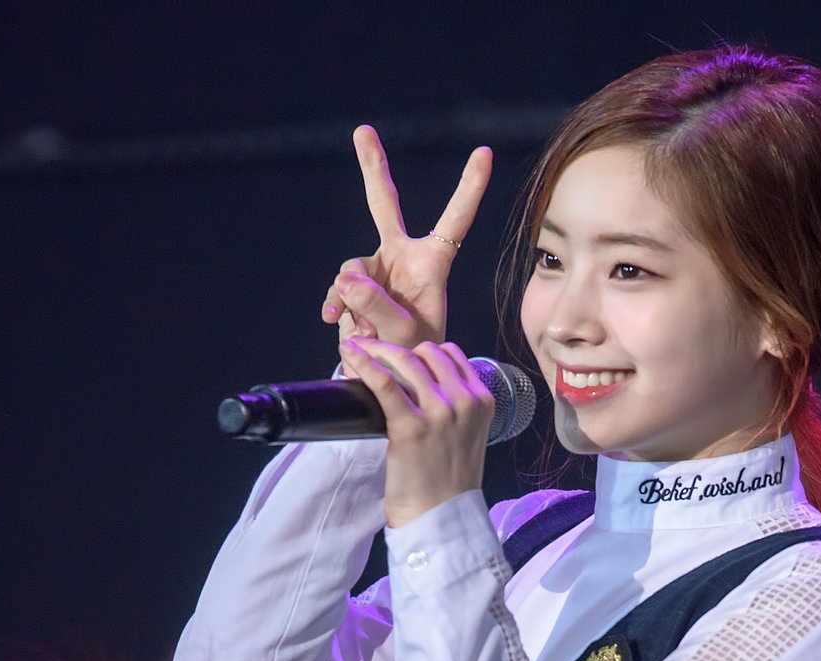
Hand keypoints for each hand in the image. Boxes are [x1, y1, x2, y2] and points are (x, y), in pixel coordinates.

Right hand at [324, 126, 491, 360]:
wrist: (395, 370)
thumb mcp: (404, 333)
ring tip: (369, 332)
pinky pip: (338, 287)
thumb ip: (378, 306)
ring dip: (353, 301)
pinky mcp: (355, 282)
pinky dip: (336, 305)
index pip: (455, 219)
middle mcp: (403, 255)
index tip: (484, 152)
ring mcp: (376, 267)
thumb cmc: (416, 350)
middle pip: (385, 204)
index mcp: (434, 261)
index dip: (469, 187)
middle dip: (372, 167)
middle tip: (362, 131)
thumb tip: (346, 277)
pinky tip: (336, 321)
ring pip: (351, 268)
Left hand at [338, 336, 493, 528]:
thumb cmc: (448, 482)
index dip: (424, 351)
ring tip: (356, 351)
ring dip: (376, 350)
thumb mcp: (467, 436)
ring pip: (405, 360)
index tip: (402, 356)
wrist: (441, 517)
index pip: (451, 354)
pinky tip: (350, 354)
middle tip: (374, 354)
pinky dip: (364, 363)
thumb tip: (424, 383)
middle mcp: (465, 401)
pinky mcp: (411, 427)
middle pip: (428, 352)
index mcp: (482, 401)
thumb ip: (457, 407)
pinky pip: (385, 383)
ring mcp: (440, 412)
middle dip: (398, 349)